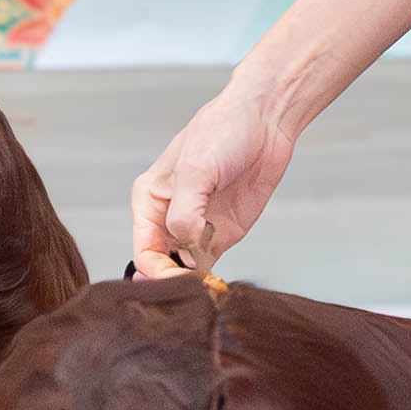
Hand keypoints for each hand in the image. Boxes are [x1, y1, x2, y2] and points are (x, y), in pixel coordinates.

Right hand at [130, 76, 302, 274]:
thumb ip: (184, 213)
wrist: (266, 121)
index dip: (158, 271)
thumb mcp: (196, 170)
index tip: (179, 279)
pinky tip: (218, 280)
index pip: (144, 250)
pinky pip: (211, 263)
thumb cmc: (224, 130)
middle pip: (162, 264)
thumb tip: (187, 250)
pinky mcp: (223, 232)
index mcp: (151, 199)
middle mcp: (170, 216)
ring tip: (207, 288)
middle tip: (195, 288)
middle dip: (175, 281)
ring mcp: (198, 226)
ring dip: (195, 282)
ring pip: (187, 268)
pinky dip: (213, 276)